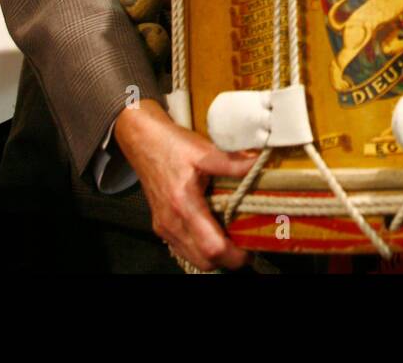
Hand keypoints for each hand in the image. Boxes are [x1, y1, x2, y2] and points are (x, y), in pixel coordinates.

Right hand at [113, 99, 254, 270]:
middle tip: (246, 245)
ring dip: (214, 257)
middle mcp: (171, 222)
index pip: (211, 247)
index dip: (234, 255)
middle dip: (227, 260)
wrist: (143, 142)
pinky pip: (183, 249)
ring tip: (233, 240)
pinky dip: (200, 250)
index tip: (251, 250)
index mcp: (183, 204)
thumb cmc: (171, 145)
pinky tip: (213, 233)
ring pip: (192, 258)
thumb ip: (233, 162)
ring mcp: (164, 227)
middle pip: (203, 261)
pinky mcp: (161, 226)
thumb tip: (259, 166)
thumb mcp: (204, 150)